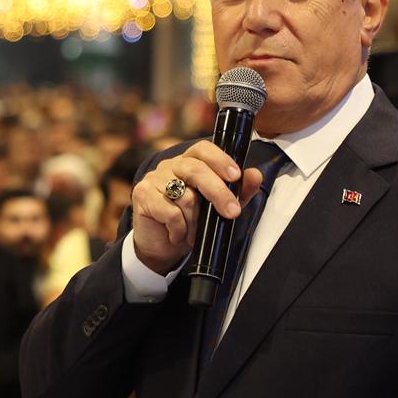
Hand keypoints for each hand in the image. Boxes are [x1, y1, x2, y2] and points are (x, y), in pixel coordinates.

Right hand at [131, 142, 266, 274]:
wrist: (162, 247)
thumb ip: (238, 192)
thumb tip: (255, 175)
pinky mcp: (142, 195)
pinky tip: (177, 234)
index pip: (203, 149)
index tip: (236, 176)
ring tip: (194, 232)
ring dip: (195, 221)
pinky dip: (179, 229)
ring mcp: (153, 179)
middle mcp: (170, 166)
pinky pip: (170, 212)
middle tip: (232, 212)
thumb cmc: (189, 223)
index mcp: (189, 162)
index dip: (220, 159)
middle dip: (218, 193)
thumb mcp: (219, 208)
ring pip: (185, 196)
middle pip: (196, 170)